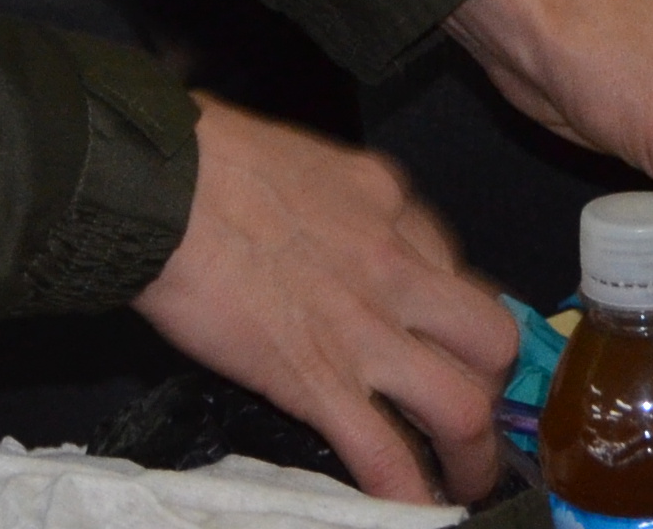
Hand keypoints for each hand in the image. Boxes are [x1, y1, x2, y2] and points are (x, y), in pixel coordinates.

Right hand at [136, 100, 518, 504]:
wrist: (159, 186)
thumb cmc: (206, 158)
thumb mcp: (302, 159)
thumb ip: (334, 202)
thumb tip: (324, 233)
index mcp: (387, 201)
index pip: (453, 264)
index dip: (453, 313)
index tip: (439, 337)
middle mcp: (397, 265)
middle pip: (490, 340)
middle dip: (493, 386)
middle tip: (473, 411)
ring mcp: (365, 328)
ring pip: (462, 407)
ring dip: (473, 457)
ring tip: (462, 481)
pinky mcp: (318, 380)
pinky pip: (384, 454)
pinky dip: (406, 495)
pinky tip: (410, 509)